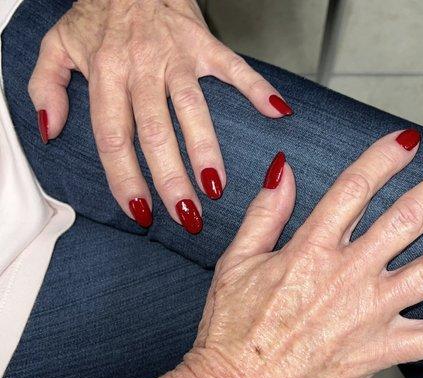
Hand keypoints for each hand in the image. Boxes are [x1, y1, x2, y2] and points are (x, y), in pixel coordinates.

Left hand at [28, 0, 291, 231]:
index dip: (125, 178)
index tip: (140, 210)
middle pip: (156, 132)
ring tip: (216, 186)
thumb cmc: (97, 13)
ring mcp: (176, 57)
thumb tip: (50, 130)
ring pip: (192, 109)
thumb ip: (46, 88)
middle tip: (186, 214)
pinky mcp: (203, 44)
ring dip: (206, 150)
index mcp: (105, 74)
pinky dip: (257, 88)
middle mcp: (141, 68)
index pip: (114, 137)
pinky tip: (277, 112)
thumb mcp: (57, 46)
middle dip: (171, 179)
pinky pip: (234, 68)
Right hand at [123, 130, 422, 377]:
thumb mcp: (236, 261)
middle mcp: (346, 276)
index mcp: (309, 249)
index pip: (355, 188)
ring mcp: (368, 314)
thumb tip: (285, 169)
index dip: (384, 158)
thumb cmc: (233, 328)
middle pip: (407, 219)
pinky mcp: (379, 351)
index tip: (408, 138)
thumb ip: (265, 212)